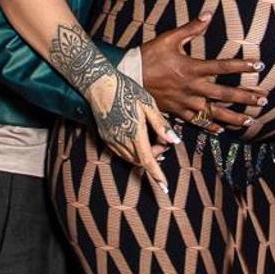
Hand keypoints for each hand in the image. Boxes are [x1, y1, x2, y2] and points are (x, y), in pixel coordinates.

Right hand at [87, 69, 177, 195]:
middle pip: (141, 161)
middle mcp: (122, 141)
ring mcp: (112, 141)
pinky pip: (121, 153)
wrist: (100, 85)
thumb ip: (161, 125)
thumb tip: (175, 141)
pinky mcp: (105, 138)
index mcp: (135, 133)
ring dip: (143, 154)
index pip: (148, 161)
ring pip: (131, 158)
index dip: (157, 175)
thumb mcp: (148, 105)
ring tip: (150, 137)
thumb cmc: (126, 91)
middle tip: (161, 139)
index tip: (165, 188)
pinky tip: (137, 138)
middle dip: (155, 156)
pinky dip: (132, 151)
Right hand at [141, 13, 267, 133]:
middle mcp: (192, 88)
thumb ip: (191, 28)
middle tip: (264, 100)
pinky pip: (197, 122)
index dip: (243, 66)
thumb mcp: (169, 38)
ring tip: (250, 121)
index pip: (223, 67)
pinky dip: (210, 126)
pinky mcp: (177, 111)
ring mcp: (185, 102)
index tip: (260, 65)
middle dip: (246, 98)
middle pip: (224, 95)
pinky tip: (222, 130)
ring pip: (213, 113)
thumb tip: (208, 14)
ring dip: (233, 117)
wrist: (128, 76)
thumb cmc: (149, 55)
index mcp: (192, 68)